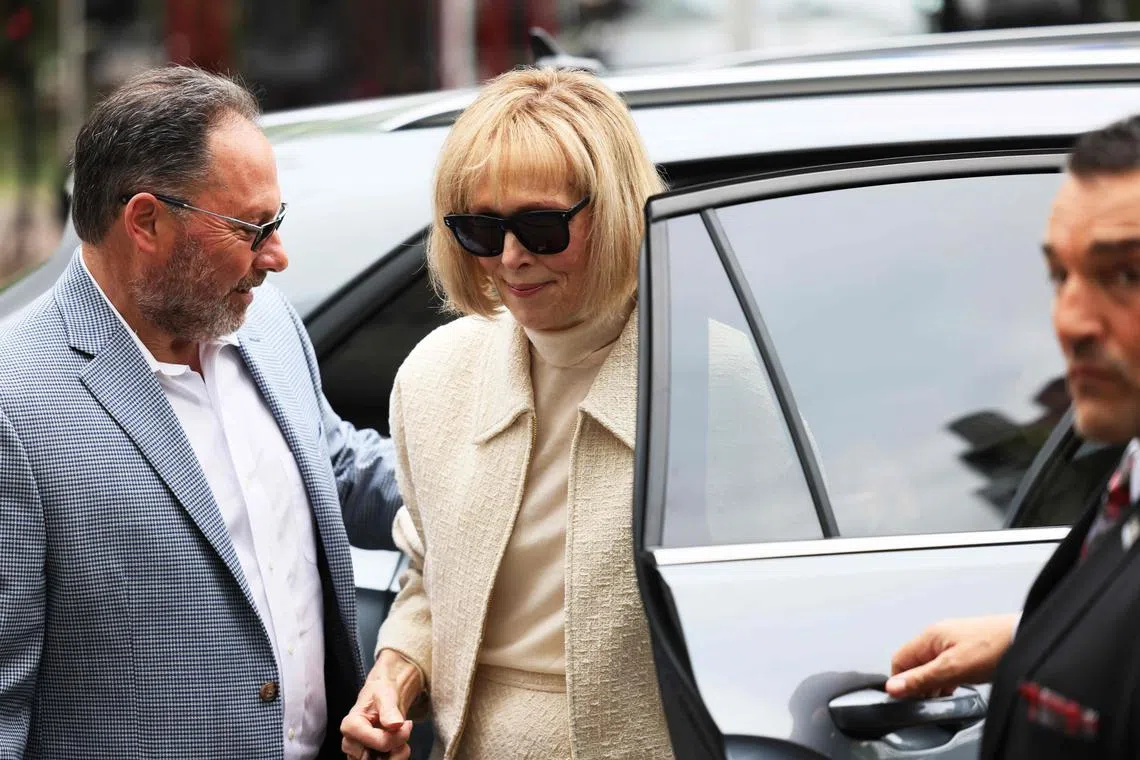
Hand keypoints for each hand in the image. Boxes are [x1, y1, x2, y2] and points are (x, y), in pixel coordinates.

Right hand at [341, 650, 422, 759]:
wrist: (382, 697)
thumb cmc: (380, 692)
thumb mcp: (385, 694)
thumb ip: (389, 709)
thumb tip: (395, 724)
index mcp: (351, 726)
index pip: (380, 743)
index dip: (398, 737)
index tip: (407, 724)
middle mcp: (350, 744)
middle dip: (397, 749)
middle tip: (404, 732)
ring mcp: (357, 754)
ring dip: (397, 755)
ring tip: (401, 738)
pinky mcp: (365, 758)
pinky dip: (394, 757)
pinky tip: (397, 744)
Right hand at [885, 613, 1017, 699]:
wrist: (1025, 638)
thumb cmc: (994, 647)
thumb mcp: (952, 668)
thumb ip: (921, 678)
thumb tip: (893, 686)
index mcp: (929, 636)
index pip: (899, 660)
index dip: (901, 682)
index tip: (909, 699)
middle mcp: (938, 636)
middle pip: (914, 664)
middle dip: (919, 684)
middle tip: (932, 699)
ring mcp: (952, 642)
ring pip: (931, 667)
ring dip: (935, 683)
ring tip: (949, 694)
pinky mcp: (966, 649)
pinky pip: (946, 666)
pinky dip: (948, 679)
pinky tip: (958, 688)